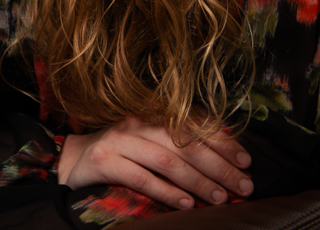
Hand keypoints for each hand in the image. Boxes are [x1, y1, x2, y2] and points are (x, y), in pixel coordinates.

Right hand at [57, 117, 252, 210]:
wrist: (72, 159)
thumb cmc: (120, 153)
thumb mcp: (149, 142)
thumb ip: (178, 145)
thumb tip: (224, 158)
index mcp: (153, 116)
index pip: (195, 125)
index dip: (223, 142)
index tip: (246, 161)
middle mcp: (138, 124)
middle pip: (185, 144)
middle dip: (218, 166)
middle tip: (243, 185)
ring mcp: (121, 141)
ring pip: (166, 160)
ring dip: (197, 181)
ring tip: (219, 197)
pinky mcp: (106, 161)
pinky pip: (141, 177)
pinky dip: (166, 191)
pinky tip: (185, 203)